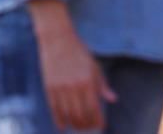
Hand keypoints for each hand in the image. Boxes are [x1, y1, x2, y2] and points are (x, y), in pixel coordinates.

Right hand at [26, 0, 116, 130]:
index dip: (98, 121)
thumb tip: (113, 99)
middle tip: (90, 127)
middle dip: (86, 125)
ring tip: (79, 127)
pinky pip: (54, 109)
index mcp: (87, 80)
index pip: (94, 109)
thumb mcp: (94, 65)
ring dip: (74, 125)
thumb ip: (102, 84)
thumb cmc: (78, 51)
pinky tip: (63, 127)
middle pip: (80, 115)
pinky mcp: (49, 87)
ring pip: (67, 114)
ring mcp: (60, 87)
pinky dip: (58, 120)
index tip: (101, 126)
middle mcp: (74, 86)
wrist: (57, 38)